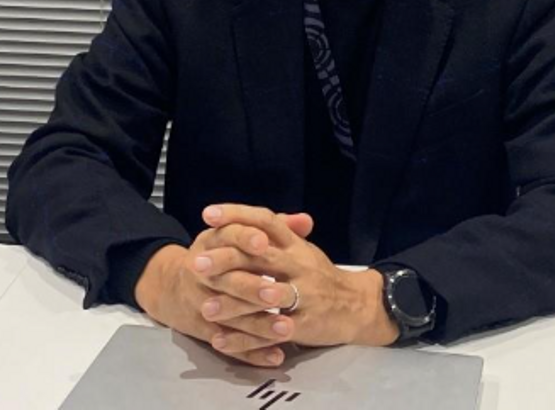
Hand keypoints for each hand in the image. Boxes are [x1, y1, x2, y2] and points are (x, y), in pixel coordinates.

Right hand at [131, 206, 313, 366]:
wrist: (175, 287)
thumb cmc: (220, 255)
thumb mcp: (236, 235)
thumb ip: (274, 227)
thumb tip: (306, 221)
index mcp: (213, 241)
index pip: (228, 235)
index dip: (245, 238)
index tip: (264, 243)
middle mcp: (202, 271)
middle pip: (227, 279)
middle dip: (252, 288)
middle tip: (277, 294)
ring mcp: (201, 302)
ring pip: (230, 316)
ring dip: (258, 324)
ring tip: (287, 329)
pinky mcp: (204, 330)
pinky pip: (229, 343)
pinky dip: (253, 352)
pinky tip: (276, 356)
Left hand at [194, 204, 397, 353]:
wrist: (359, 306)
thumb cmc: (322, 277)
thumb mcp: (303, 250)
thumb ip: (277, 235)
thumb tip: (245, 219)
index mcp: (295, 245)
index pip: (266, 221)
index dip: (237, 215)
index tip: (207, 214)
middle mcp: (299, 265)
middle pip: (260, 257)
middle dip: (226, 260)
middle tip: (196, 264)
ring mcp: (303, 295)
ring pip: (265, 297)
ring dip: (233, 304)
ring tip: (205, 308)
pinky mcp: (304, 325)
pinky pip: (270, 333)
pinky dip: (244, 340)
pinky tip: (220, 340)